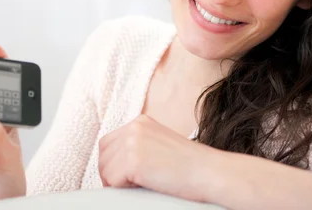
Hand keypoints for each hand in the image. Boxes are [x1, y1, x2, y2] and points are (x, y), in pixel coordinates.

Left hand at [98, 114, 215, 202]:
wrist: (208, 171)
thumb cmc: (190, 165)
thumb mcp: (160, 143)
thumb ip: (139, 145)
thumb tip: (117, 162)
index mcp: (140, 122)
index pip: (109, 142)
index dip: (112, 162)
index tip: (121, 175)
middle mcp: (134, 128)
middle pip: (103, 155)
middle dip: (110, 172)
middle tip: (127, 184)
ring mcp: (133, 143)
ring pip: (105, 169)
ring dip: (117, 182)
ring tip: (140, 184)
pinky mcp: (133, 161)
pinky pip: (112, 181)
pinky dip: (123, 188)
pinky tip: (144, 185)